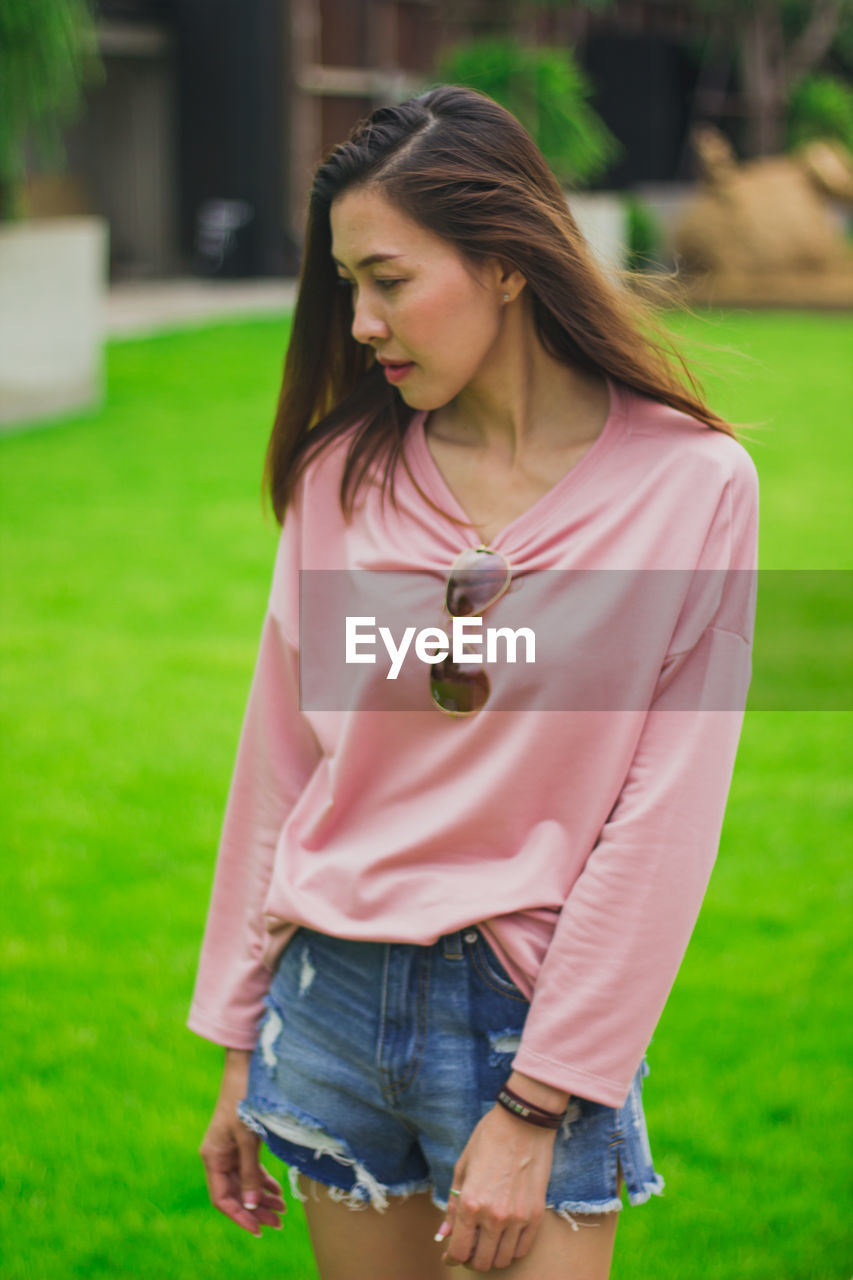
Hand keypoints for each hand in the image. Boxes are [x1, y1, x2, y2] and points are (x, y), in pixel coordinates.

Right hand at [199, 1050, 286, 1237]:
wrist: (247, 1069)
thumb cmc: (244, 1100)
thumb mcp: (248, 1138)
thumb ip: (251, 1172)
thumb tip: (252, 1205)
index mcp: (213, 1158)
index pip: (223, 1198)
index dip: (240, 1215)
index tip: (258, 1229)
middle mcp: (219, 1157)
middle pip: (236, 1193)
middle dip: (256, 1210)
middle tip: (278, 1224)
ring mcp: (230, 1150)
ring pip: (246, 1183)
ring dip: (262, 1198)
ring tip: (282, 1211)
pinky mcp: (242, 1142)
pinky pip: (251, 1170)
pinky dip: (264, 1181)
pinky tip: (278, 1191)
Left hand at [436, 1104, 556, 1271]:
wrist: (523, 1123)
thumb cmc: (488, 1139)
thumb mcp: (462, 1168)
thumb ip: (453, 1204)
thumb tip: (444, 1233)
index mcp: (471, 1204)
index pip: (459, 1251)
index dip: (453, 1257)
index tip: (451, 1254)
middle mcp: (494, 1217)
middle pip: (482, 1261)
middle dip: (472, 1258)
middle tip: (471, 1245)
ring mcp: (517, 1219)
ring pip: (503, 1260)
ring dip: (493, 1255)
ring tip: (489, 1240)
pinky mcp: (536, 1215)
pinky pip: (523, 1249)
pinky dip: (512, 1248)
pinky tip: (506, 1235)